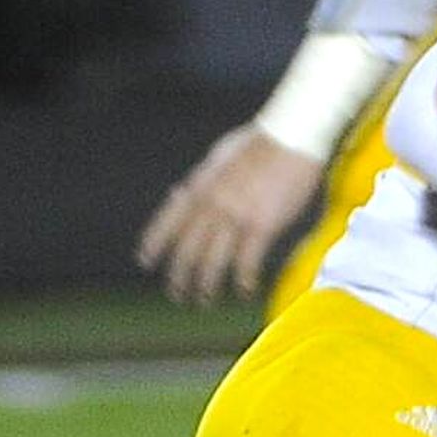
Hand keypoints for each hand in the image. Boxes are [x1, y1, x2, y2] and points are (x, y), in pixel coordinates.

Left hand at [139, 125, 326, 303]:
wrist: (291, 137)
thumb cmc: (259, 144)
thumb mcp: (218, 157)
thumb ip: (200, 180)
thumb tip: (180, 193)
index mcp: (199, 185)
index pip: (167, 220)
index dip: (154, 243)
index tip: (144, 261)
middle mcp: (211, 204)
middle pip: (187, 250)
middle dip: (179, 277)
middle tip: (177, 295)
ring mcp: (235, 216)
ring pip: (211, 262)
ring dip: (206, 286)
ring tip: (205, 300)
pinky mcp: (261, 226)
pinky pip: (246, 262)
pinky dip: (242, 281)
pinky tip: (243, 292)